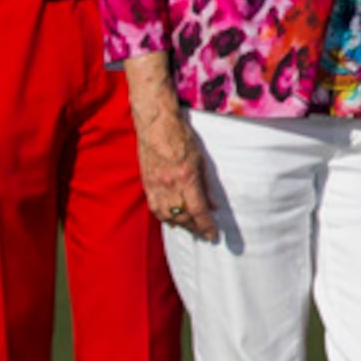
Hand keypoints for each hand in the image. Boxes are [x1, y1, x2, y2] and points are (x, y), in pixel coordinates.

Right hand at [135, 97, 218, 240]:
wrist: (156, 125)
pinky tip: (172, 220)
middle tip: (204, 234)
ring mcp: (156, 187)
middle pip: (183, 217)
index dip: (206, 226)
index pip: (198, 211)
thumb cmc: (181, 137)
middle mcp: (170, 186)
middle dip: (195, 228)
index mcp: (186, 178)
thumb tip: (213, 205)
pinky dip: (165, 218)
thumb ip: (206, 185)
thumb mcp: (201, 159)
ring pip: (167, 216)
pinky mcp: (147, 184)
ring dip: (180, 225)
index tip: (213, 235)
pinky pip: (155, 209)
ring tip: (191, 229)